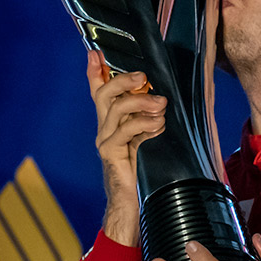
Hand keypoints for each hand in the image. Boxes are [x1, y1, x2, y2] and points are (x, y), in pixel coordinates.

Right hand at [87, 51, 165, 245]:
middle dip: (124, 80)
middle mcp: (105, 129)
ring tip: (162, 105)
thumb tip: (166, 100)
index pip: (98, 92)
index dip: (95, 72)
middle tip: (145, 77)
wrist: (133, 207)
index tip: (96, 53)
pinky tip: (158, 126)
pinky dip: (144, 125)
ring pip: (116, 109)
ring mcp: (105, 141)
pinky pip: (125, 132)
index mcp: (112, 123)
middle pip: (105, 94)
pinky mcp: (111, 154)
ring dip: (141, 102)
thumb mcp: (150, 140)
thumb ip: (152, 120)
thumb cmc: (147, 173)